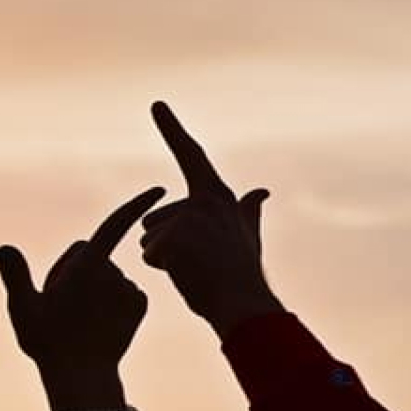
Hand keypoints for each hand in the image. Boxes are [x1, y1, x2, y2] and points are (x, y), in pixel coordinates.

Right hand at [0, 186, 165, 383]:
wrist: (82, 378)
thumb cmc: (49, 344)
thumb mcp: (24, 310)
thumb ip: (16, 276)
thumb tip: (5, 248)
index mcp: (88, 266)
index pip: (115, 224)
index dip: (136, 204)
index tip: (160, 190)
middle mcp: (115, 274)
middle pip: (92, 253)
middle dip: (78, 269)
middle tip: (61, 303)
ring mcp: (129, 290)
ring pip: (109, 275)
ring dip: (95, 287)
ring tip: (81, 316)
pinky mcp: (140, 305)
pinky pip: (125, 290)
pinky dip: (114, 299)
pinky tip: (102, 319)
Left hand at [139, 102, 278, 334]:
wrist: (244, 306)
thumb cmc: (242, 278)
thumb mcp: (248, 238)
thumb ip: (249, 212)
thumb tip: (262, 192)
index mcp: (218, 196)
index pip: (191, 156)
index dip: (173, 130)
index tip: (157, 104)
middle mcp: (203, 200)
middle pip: (155, 219)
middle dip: (166, 246)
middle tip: (200, 263)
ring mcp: (188, 217)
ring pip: (149, 238)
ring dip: (164, 260)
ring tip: (196, 270)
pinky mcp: (174, 236)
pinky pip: (149, 255)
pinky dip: (163, 271)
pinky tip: (189, 276)